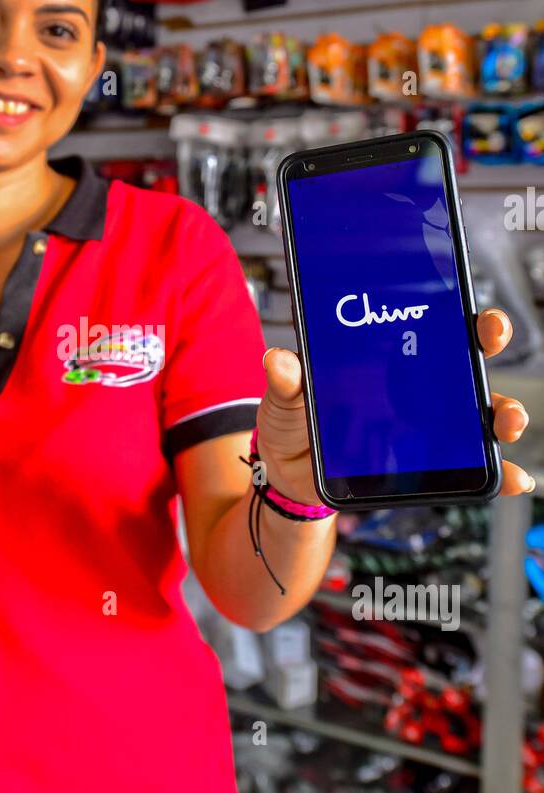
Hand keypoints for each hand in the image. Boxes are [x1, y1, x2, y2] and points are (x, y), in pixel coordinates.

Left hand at [257, 306, 532, 504]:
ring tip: (506, 422)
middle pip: (466, 361)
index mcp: (387, 360)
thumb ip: (287, 381)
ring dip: (503, 414)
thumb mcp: (286, 399)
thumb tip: (279, 360)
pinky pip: (473, 468)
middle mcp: (417, 388)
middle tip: (491, 341)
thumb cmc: (294, 424)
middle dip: (488, 346)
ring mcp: (429, 426)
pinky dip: (500, 474)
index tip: (476, 314)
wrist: (291, 474)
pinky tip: (513, 479)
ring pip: (480, 414)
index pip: (432, 328)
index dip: (461, 315)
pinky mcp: (430, 463)